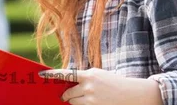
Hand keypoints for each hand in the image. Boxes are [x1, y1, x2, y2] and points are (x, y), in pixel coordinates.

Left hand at [39, 68, 162, 104]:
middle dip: (66, 96)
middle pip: (68, 94)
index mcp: (90, 75)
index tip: (41, 75)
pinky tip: (90, 103)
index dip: (52, 75)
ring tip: (86, 99)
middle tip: (65, 96)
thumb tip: (67, 84)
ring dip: (75, 103)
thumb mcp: (99, 75)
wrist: (135, 94)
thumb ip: (83, 78)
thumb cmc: (114, 83)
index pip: (66, 74)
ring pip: (73, 103)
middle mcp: (90, 87)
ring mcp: (93, 100)